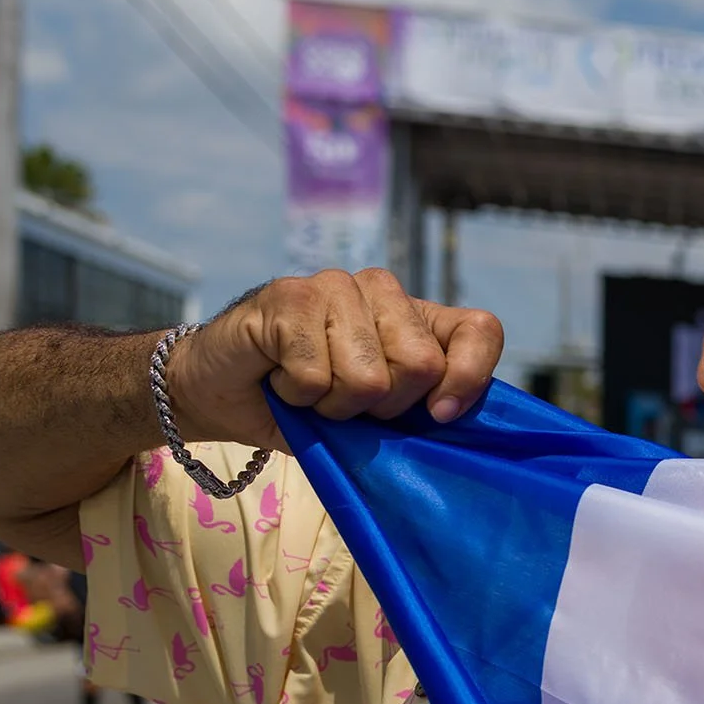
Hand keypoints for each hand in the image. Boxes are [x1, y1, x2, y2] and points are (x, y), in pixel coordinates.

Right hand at [164, 269, 503, 449]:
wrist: (223, 393)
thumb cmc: (308, 406)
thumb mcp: (376, 418)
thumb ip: (420, 411)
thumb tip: (450, 416)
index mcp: (416, 316)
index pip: (480, 330)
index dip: (469, 377)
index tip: (439, 416)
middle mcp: (383, 289)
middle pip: (421, 365)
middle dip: (382, 407)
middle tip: (345, 402)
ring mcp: (336, 285)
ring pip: (367, 376)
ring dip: (332, 405)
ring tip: (309, 389)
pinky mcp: (289, 294)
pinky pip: (315, 375)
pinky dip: (295, 396)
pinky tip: (280, 377)